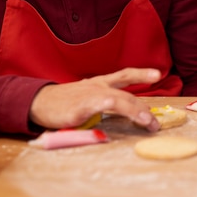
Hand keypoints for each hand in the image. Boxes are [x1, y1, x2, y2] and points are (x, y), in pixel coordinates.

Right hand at [29, 68, 161, 130]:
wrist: (38, 102)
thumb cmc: (64, 102)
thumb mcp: (87, 96)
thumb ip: (104, 103)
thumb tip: (126, 113)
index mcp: (100, 83)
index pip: (124, 75)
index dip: (141, 73)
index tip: (158, 73)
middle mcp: (98, 87)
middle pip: (126, 95)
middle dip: (143, 108)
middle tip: (154, 122)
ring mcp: (90, 96)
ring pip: (118, 100)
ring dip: (134, 111)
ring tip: (146, 121)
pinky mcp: (80, 107)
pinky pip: (97, 105)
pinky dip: (108, 105)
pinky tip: (117, 108)